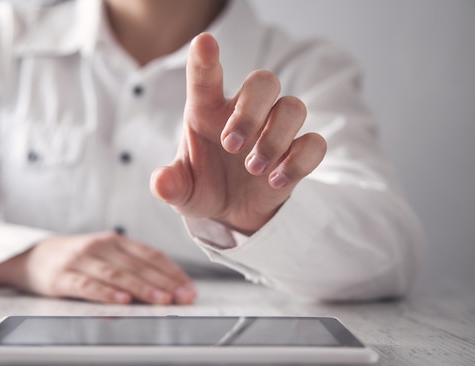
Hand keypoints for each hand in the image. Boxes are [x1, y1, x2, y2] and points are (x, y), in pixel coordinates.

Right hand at [0, 232, 195, 304]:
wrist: (33, 258)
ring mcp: (81, 260)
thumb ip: (132, 269)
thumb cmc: (78, 261)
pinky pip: (87, 286)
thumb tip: (168, 292)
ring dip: (142, 288)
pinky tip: (122, 301)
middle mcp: (100, 246)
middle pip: (137, 265)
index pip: (150, 255)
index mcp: (116, 241)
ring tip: (161, 301)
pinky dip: (106, 294)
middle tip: (182, 298)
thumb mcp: (106, 257)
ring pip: (117, 274)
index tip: (189, 289)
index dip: (172, 272)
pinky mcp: (62, 276)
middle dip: (163, 282)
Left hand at [151, 33, 325, 233]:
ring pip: (293, 107)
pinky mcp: (297, 153)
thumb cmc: (203, 187)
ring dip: (274, 138)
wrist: (231, 213)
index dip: (206, 58)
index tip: (204, 43)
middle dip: (250, 112)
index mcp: (208, 111)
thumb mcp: (182, 191)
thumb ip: (171, 185)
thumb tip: (161, 184)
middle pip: (264, 82)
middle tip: (231, 146)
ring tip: (254, 169)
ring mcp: (274, 130)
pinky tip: (276, 181)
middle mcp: (244, 113)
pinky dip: (298, 162)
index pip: (206, 76)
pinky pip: (314, 143)